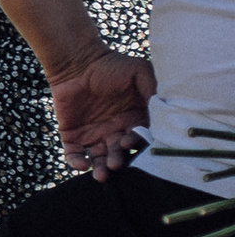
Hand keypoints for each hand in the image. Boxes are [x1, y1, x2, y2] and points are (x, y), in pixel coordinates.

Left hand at [53, 51, 152, 177]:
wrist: (78, 61)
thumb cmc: (112, 65)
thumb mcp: (139, 72)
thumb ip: (152, 88)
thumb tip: (163, 108)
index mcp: (134, 121)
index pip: (139, 138)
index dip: (136, 143)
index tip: (129, 142)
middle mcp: (117, 133)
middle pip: (120, 153)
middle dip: (119, 160)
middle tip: (115, 163)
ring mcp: (95, 137)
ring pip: (100, 160)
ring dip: (101, 169)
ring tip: (101, 174)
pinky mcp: (73, 138)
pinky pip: (75, 155)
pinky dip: (77, 162)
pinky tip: (82, 164)